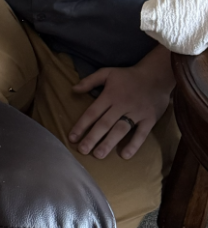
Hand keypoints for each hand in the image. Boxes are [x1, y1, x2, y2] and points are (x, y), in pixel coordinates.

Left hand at [69, 44, 174, 159]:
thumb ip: (89, 81)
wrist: (157, 75)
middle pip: (105, 123)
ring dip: (109, 143)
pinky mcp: (149, 119)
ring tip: (98, 155)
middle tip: (83, 150)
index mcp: (109, 95)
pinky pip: (141, 133)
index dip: (81, 125)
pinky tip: (125, 155)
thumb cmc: (128, 76)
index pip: (92, 112)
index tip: (72, 138)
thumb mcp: (107, 72)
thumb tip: (73, 89)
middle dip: (92, 137)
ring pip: (121, 129)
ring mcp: (136, 113)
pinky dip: (134, 144)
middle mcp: (121, 105)